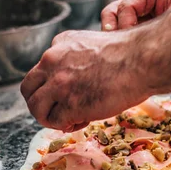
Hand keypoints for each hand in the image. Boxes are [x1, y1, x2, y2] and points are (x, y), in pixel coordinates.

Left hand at [21, 30, 151, 131]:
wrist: (142, 61)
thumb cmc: (131, 55)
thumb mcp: (95, 46)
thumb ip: (79, 59)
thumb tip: (79, 82)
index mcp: (60, 44)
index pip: (42, 69)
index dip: (53, 86)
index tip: (69, 94)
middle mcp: (53, 61)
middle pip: (28, 88)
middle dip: (40, 103)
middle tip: (57, 112)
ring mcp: (59, 83)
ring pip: (35, 107)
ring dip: (49, 117)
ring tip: (68, 120)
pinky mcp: (69, 103)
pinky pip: (54, 121)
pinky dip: (65, 125)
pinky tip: (82, 121)